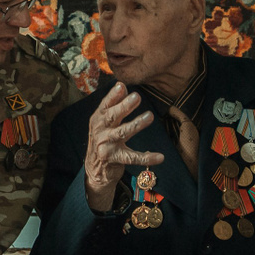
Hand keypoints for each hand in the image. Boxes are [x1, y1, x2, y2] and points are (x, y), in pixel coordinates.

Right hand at [83, 83, 163, 211]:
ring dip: (136, 124)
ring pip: (123, 133)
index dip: (113, 95)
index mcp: (98, 119)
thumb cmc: (103, 139)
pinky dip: (147, 157)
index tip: (122, 86)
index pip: (105, 105)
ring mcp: (106, 145)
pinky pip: (133, 157)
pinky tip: (160, 157)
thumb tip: (122, 86)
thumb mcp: (104, 122)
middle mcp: (100, 131)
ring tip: (149, 116)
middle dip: (124, 106)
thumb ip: (113, 105)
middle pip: (112, 117)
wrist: (94, 168)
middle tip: (137, 97)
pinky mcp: (115, 159)